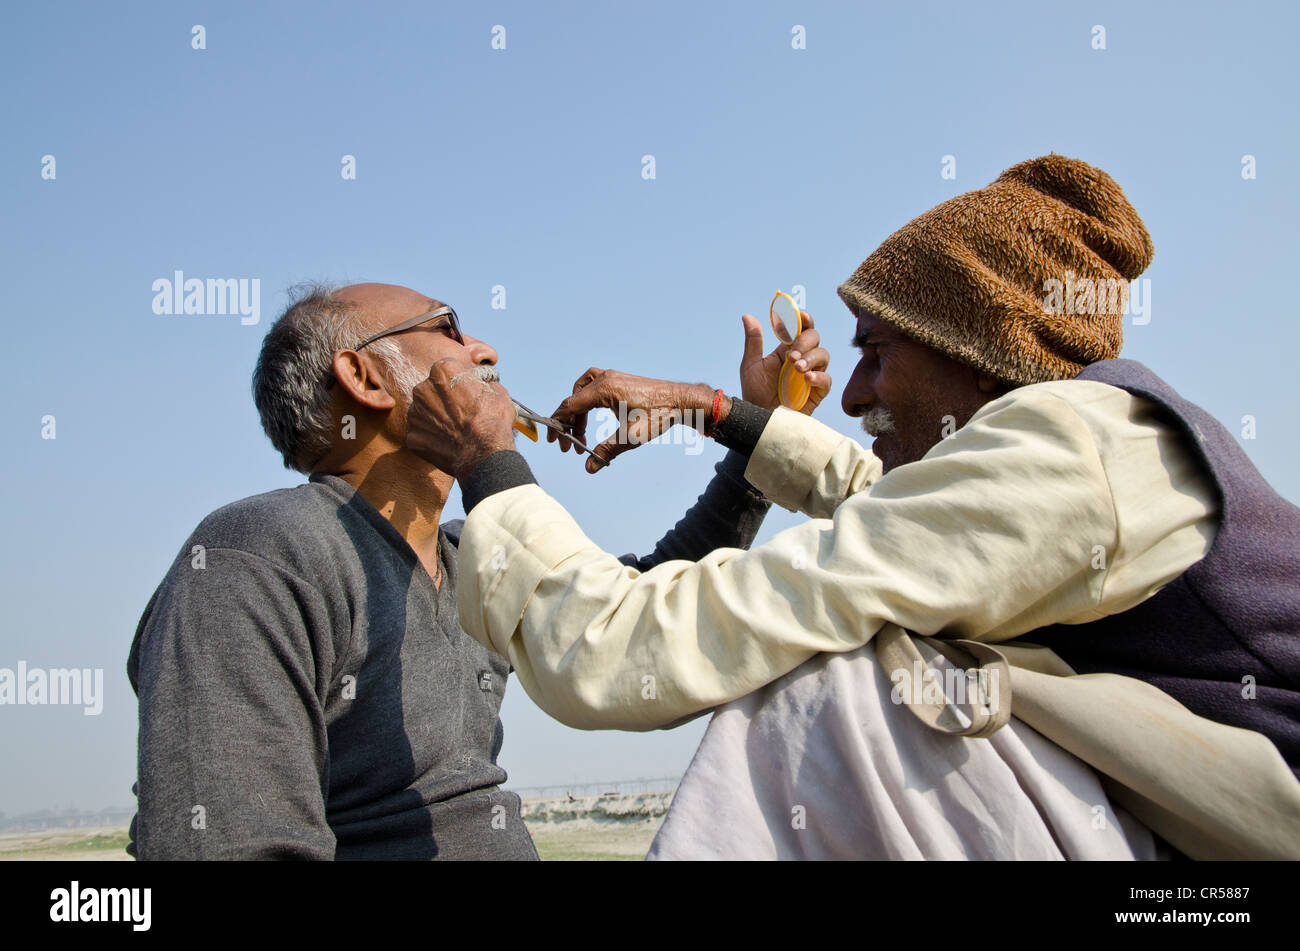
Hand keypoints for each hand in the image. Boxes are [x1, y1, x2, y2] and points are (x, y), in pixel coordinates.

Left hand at [405, 358, 517, 479]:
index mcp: (442, 371)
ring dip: (435, 420)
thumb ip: (482, 384)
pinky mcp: (412, 436)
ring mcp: (414, 414)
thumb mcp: (497, 392)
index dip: (458, 383)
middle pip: (430, 391)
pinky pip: (420, 435)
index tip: (466, 394)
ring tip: (454, 432)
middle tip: (460, 415)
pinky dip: (430, 440)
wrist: (484, 453)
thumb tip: (483, 386)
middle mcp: (422, 388)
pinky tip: (447, 445)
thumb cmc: (493, 420)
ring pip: (423, 413)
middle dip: (442, 401)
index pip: (446, 371)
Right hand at [549, 368, 723, 473]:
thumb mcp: (630, 437)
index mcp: (603, 389)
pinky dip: (587, 403)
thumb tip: (589, 468)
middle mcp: (604, 379)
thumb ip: (606, 451)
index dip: (558, 424)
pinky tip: (592, 418)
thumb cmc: (659, 415)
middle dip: (567, 423)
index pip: (570, 406)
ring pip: (581, 392)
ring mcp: (612, 377)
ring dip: (577, 413)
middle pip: (574, 400)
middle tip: (568, 445)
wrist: (682, 401)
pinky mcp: (619, 380)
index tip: (554, 441)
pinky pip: (592, 388)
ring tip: (579, 435)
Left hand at [739, 310, 830, 413]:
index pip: (801, 328)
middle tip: (791, 355)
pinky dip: (819, 376)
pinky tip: (807, 378)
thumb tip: (747, 316)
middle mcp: (802, 359)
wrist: (760, 418)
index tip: (799, 316)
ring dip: (811, 357)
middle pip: (815, 338)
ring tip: (796, 368)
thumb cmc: (755, 393)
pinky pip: (826, 379)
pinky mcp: (817, 392)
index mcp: (787, 349)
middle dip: (804, 342)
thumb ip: (753, 342)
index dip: (804, 319)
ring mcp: (811, 374)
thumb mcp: (751, 365)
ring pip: (823, 355)